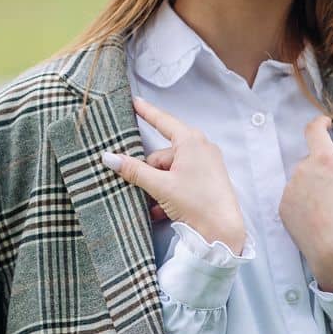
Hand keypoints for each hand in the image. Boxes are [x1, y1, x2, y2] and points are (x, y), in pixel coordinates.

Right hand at [98, 95, 247, 253]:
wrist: (223, 232)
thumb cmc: (196, 203)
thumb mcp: (160, 186)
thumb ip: (134, 170)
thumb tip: (109, 157)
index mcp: (191, 141)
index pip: (163, 121)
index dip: (146, 111)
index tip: (134, 101)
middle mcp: (200, 148)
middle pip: (162, 155)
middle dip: (150, 174)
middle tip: (143, 191)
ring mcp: (206, 165)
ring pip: (170, 171)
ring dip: (158, 188)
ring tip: (154, 206)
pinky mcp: (208, 181)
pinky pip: (181, 181)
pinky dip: (169, 194)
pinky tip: (161, 211)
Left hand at [279, 115, 332, 289]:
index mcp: (324, 161)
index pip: (314, 129)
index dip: (320, 123)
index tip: (326, 124)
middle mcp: (302, 170)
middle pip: (311, 159)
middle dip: (323, 167)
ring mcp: (289, 188)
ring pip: (301, 178)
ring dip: (312, 184)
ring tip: (327, 207)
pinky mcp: (282, 206)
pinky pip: (293, 195)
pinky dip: (302, 200)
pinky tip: (316, 216)